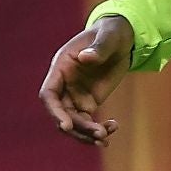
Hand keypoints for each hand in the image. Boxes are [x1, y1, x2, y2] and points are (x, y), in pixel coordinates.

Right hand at [39, 16, 134, 146]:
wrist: (122, 38)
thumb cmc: (111, 32)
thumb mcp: (108, 37)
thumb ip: (98, 48)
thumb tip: (86, 58)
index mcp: (61, 67)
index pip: (49, 94)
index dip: (55, 112)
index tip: (67, 126)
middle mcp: (65, 84)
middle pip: (62, 114)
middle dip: (78, 128)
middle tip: (99, 135)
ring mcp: (76, 95)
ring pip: (74, 123)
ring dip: (87, 133)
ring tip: (106, 138)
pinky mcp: (89, 102)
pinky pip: (88, 122)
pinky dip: (98, 129)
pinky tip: (113, 128)